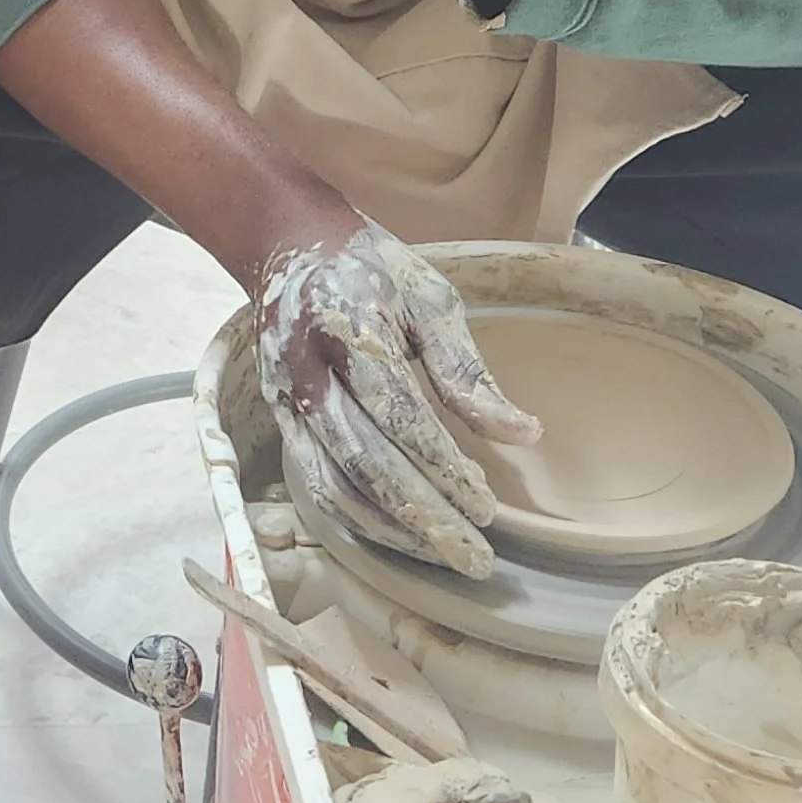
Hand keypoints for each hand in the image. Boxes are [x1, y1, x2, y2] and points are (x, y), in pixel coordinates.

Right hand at [254, 219, 538, 581]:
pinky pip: (317, 483)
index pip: (399, 415)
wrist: (288, 243)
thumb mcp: (430, 299)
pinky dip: (361, 518)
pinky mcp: (280, 420)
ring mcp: (285, 399)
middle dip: (425, 516)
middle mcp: (306, 370)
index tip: (487, 506)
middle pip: (366, 462)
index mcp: (347, 326)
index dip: (443, 467)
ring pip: (336, 484)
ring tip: (445, 555)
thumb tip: (521, 434)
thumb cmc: (372, 270)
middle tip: (475, 558)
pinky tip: (403, 534)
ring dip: (393, 529)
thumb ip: (467, 369)